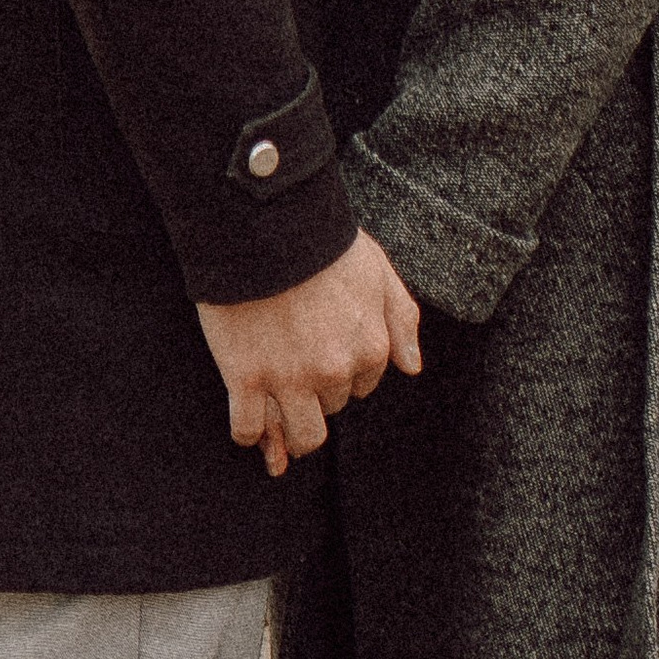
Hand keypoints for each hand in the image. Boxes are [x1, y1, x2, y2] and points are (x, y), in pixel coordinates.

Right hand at [198, 230, 422, 476]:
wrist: (265, 222)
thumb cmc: (322, 242)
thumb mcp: (377, 270)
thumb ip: (400, 318)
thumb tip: (412, 366)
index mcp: (369, 348)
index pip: (362, 386)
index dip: (343, 369)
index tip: (323, 347)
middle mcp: (334, 371)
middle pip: (331, 408)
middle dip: (318, 392)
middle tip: (296, 364)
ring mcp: (290, 379)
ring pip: (301, 436)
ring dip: (291, 431)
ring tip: (278, 415)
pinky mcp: (246, 379)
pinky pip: (248, 429)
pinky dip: (249, 433)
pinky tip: (250, 420)